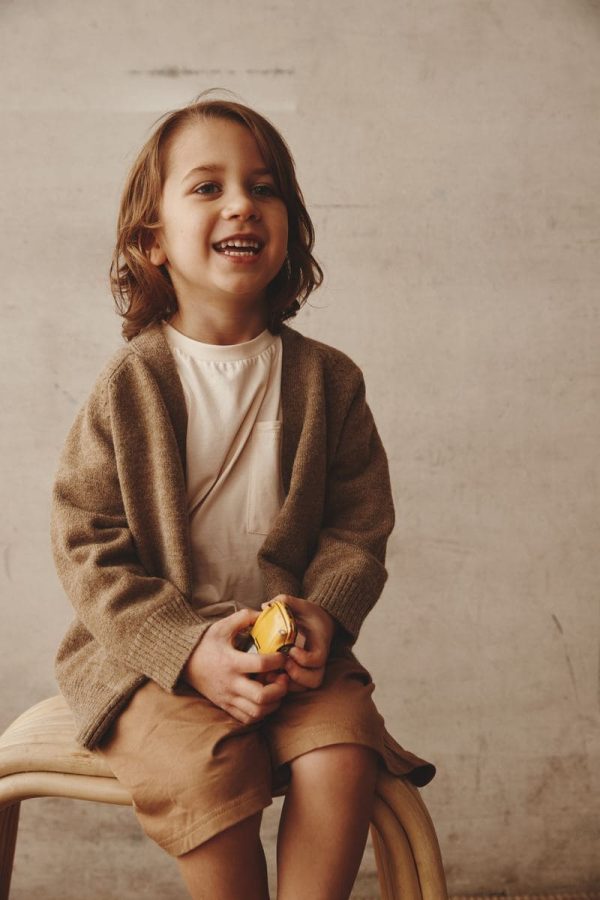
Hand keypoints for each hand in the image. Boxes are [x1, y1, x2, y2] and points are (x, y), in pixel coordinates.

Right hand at [182, 608, 288, 723]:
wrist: (184, 662)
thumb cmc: (206, 643)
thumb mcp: (223, 626)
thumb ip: (244, 617)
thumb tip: (265, 613)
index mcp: (231, 662)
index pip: (261, 664)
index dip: (278, 661)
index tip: (284, 655)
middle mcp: (230, 683)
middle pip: (261, 696)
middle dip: (279, 689)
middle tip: (284, 678)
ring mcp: (227, 698)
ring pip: (257, 712)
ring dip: (273, 703)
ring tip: (277, 689)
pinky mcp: (225, 706)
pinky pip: (247, 718)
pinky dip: (261, 712)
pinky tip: (266, 700)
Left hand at [265, 595, 335, 690]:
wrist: (317, 623)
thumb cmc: (308, 614)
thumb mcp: (300, 604)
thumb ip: (286, 601)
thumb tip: (266, 605)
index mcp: (320, 644)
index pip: (318, 660)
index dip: (304, 659)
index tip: (291, 649)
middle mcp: (318, 662)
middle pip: (314, 680)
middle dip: (297, 675)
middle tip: (283, 664)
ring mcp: (310, 670)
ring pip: (304, 688)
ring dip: (288, 683)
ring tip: (272, 673)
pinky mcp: (300, 675)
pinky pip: (295, 688)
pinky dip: (283, 685)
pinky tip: (269, 675)